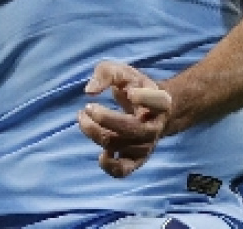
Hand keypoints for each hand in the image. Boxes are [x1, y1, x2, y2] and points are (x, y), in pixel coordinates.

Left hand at [77, 60, 172, 177]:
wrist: (149, 112)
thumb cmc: (133, 88)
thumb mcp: (122, 72)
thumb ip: (106, 74)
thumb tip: (90, 91)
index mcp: (159, 102)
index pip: (159, 101)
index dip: (145, 98)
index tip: (128, 92)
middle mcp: (155, 127)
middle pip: (132, 128)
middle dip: (105, 118)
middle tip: (88, 107)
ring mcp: (146, 146)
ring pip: (119, 145)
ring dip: (95, 132)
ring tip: (83, 117)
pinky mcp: (136, 161)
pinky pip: (123, 170)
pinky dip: (108, 165)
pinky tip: (101, 153)